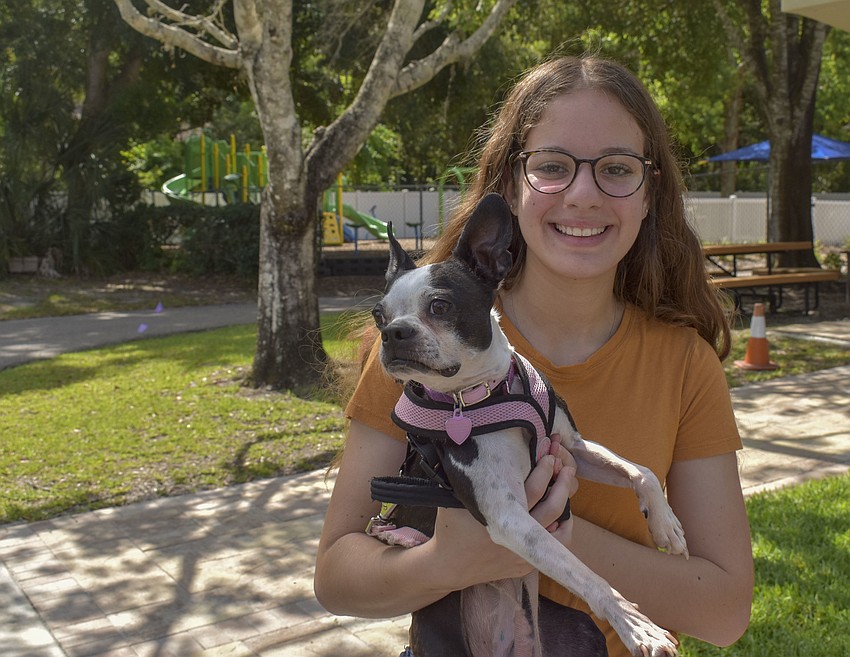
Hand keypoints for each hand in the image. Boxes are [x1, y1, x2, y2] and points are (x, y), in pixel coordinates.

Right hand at [427, 434, 578, 586]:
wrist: (447, 566)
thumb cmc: (450, 527)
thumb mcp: (455, 497)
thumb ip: (470, 476)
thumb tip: (476, 442)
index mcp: (500, 517)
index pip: (534, 489)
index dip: (545, 467)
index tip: (549, 451)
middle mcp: (515, 538)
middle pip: (552, 507)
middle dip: (562, 483)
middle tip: (565, 465)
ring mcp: (522, 555)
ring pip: (559, 530)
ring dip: (566, 506)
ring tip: (566, 487)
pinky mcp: (525, 566)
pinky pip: (554, 548)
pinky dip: (561, 528)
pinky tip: (561, 514)